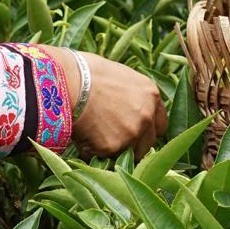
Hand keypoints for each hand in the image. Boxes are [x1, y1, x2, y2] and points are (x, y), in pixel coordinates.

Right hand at [37, 46, 166, 158]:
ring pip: (127, 154)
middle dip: (132, 145)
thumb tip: (128, 110)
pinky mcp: (112, 147)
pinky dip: (92, 151)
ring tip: (93, 133)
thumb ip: (133, 97)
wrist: (69, 80)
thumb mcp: (121, 77)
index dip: (147, 131)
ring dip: (113, 150)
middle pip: (147, 144)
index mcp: (151, 95)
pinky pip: (103, 156)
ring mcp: (131, 134)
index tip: (136, 132)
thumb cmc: (87, 72)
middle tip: (111, 138)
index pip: (160, 125)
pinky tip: (81, 134)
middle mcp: (147, 116)